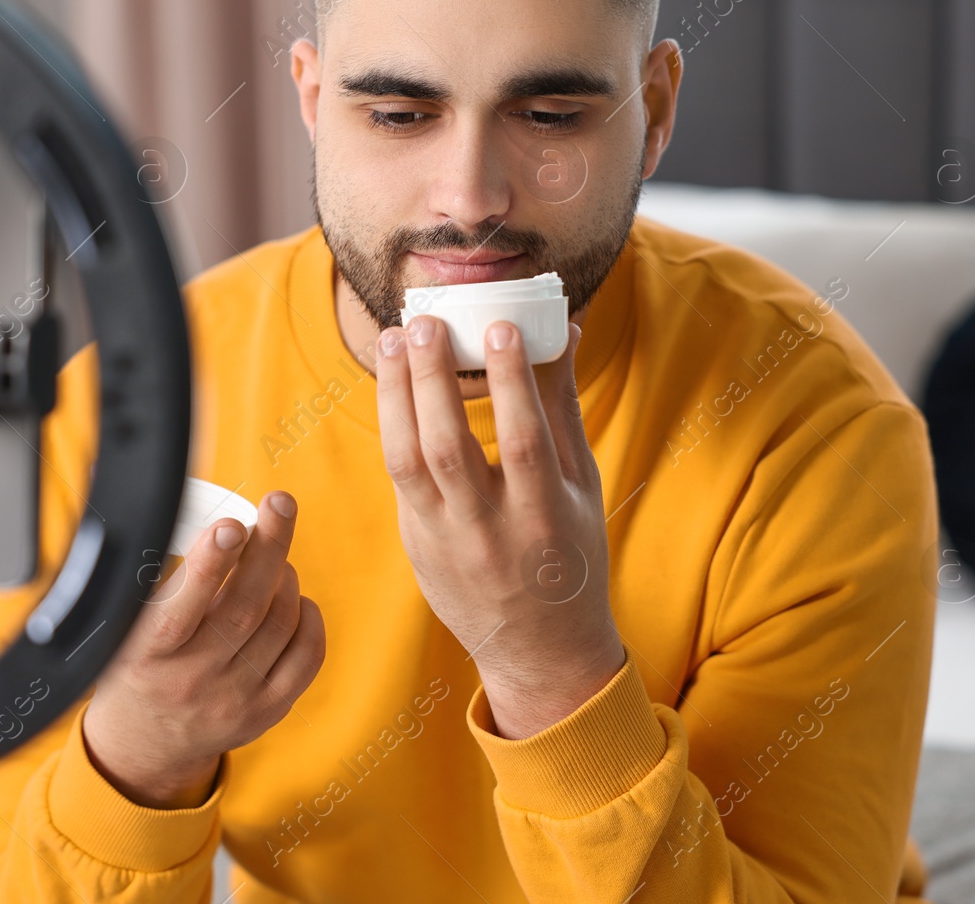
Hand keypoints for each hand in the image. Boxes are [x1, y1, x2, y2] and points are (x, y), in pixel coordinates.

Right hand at [81, 491, 324, 807]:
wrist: (144, 744)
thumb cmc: (138, 662)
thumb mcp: (123, 625)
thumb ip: (159, 580)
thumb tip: (206, 517)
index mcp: (146, 655)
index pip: (180, 610)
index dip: (210, 564)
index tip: (230, 525)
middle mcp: (191, 681)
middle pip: (245, 607)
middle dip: (268, 546)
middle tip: (279, 503)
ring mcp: (233, 700)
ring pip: (280, 623)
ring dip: (285, 576)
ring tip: (274, 557)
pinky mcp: (267, 711)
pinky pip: (306, 655)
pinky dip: (307, 615)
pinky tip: (294, 599)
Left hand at [375, 317, 624, 738]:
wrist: (540, 650)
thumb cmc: (569, 554)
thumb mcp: (581, 486)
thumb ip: (563, 408)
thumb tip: (566, 331)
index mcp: (544, 518)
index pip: (524, 442)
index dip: (511, 384)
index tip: (501, 328)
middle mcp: (490, 532)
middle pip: (449, 449)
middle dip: (432, 381)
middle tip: (424, 322)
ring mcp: (445, 541)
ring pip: (407, 462)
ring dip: (395, 396)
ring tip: (393, 340)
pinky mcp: (417, 544)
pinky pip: (398, 478)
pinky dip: (393, 426)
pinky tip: (393, 383)